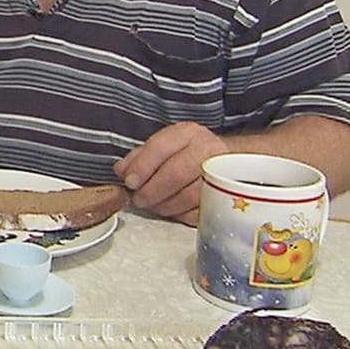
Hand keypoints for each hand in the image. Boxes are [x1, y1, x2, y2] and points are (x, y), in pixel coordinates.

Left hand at [114, 122, 228, 224]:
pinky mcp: (227, 196)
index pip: (161, 147)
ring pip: (189, 196)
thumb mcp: (162, 146)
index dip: (142, 167)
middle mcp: (208, 149)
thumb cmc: (186, 154)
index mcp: (188, 133)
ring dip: (164, 206)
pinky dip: (181, 214)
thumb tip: (122, 171)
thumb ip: (139, 157)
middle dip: (152, 190)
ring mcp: (221, 173)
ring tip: (152, 206)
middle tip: (138, 200)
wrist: (224, 161)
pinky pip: (201, 211)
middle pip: (176, 173)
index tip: (130, 182)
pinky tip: (171, 211)